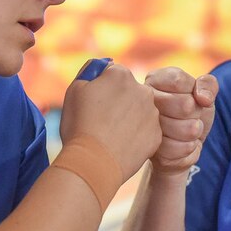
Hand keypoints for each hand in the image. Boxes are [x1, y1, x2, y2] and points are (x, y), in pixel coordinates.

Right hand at [59, 62, 160, 181]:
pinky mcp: (156, 135)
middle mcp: (142, 89)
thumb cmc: (79, 126)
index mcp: (120, 75)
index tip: (93, 103)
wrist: (93, 163)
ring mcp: (152, 113)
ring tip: (110, 135)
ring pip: (139, 111)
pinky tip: (120, 145)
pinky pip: (145, 131)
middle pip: (128, 91)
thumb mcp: (74, 90)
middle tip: (101, 120)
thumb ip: (89, 71)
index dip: (100, 89)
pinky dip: (135, 136)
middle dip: (118, 102)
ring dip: (128, 118)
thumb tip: (101, 67)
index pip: (111, 74)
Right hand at [145, 67, 217, 176]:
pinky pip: (182, 148)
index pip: (178, 81)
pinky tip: (180, 144)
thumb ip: (208, 85)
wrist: (182, 144)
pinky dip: (188, 147)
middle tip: (189, 116)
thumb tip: (204, 99)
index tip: (191, 97)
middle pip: (185, 105)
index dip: (194, 92)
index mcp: (154, 80)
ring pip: (186, 129)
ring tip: (185, 130)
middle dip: (196, 113)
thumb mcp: (204, 93)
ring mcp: (145, 127)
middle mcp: (144, 101)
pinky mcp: (152, 150)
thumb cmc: (192, 113)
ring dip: (194, 132)